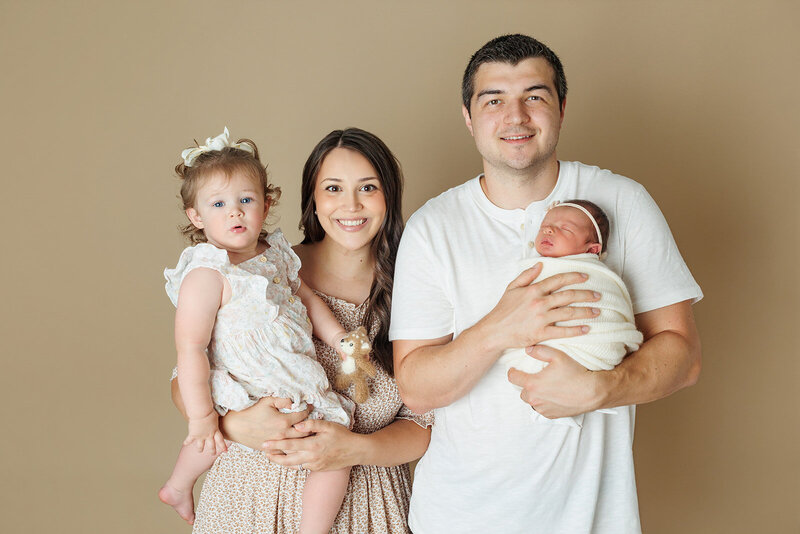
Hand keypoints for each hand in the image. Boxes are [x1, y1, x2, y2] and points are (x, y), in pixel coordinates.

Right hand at [185, 411, 226, 454]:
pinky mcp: (193, 435)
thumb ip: (216, 418)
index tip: (225, 451)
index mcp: (215, 430)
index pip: (220, 440)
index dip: (223, 446)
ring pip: (200, 446)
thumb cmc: (209, 411)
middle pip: (211, 445)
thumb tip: (221, 413)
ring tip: (200, 451)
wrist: (201, 412)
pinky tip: (185, 444)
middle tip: (213, 453)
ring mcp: (201, 436)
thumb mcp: (216, 416)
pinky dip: (186, 442)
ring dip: (200, 449)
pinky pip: (189, 440)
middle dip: (212, 450)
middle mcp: (208, 435)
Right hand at [219, 397, 312, 451]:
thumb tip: (295, 400)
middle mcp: (283, 435)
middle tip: (316, 421)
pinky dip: (294, 451)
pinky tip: (299, 448)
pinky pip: (287, 454)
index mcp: (283, 421)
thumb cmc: (250, 412)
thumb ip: (283, 400)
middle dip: (311, 426)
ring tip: (311, 433)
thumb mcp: (267, 401)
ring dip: (305, 438)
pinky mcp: (271, 450)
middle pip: (304, 432)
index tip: (312, 406)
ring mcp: (277, 444)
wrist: (235, 427)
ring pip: (297, 444)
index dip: (309, 410)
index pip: (302, 415)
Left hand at [264, 419, 357, 471]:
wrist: (355, 451)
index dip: (276, 444)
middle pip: (287, 459)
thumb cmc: (342, 436)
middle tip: (263, 453)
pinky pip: (301, 467)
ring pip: (293, 465)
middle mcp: (311, 457)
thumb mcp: (329, 426)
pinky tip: (288, 459)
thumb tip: (297, 424)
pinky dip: (292, 463)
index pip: (290, 445)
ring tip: (272, 457)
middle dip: (274, 456)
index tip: (264, 443)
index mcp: (313, 445)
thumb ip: (312, 424)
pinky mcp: (317, 469)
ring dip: (281, 461)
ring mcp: (314, 465)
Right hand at [482, 265, 599, 350]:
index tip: (586, 277)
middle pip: (568, 296)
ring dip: (585, 311)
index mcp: (533, 290)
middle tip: (598, 296)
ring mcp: (541, 318)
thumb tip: (540, 265)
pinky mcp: (541, 333)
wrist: (494, 331)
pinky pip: (563, 332)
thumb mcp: (511, 288)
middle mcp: (540, 302)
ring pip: (569, 313)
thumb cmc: (503, 310)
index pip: (558, 280)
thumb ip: (526, 275)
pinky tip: (586, 329)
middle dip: (586, 295)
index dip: (574, 277)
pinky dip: (576, 330)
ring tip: (597, 311)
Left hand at [507, 345, 604, 417]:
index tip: (516, 369)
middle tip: (535, 378)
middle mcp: (535, 398)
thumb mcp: (558, 356)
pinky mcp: (551, 415)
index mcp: (532, 384)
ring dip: (534, 394)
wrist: (592, 392)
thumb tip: (528, 349)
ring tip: (544, 387)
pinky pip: (541, 409)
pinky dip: (543, 403)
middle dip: (526, 384)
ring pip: (531, 401)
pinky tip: (552, 396)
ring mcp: (542, 409)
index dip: (513, 372)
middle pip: (521, 391)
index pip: (512, 378)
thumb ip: (540, 351)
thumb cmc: (575, 373)